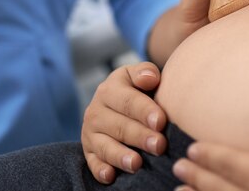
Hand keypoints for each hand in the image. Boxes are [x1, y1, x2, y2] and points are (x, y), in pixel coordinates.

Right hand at [82, 62, 167, 183]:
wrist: (115, 103)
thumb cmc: (135, 89)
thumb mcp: (138, 76)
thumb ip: (145, 72)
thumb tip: (150, 79)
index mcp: (109, 89)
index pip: (127, 100)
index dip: (144, 111)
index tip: (160, 121)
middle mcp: (96, 111)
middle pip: (119, 126)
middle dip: (139, 136)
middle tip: (159, 145)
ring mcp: (90, 132)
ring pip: (105, 146)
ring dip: (120, 155)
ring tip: (137, 164)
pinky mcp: (88, 151)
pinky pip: (92, 162)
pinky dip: (100, 170)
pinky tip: (110, 176)